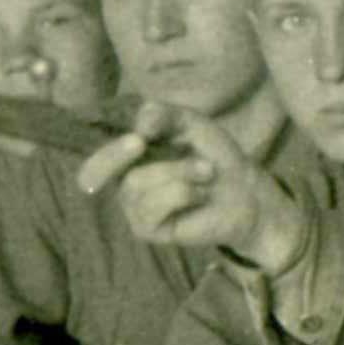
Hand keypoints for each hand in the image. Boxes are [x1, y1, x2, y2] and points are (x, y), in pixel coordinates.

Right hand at [80, 106, 303, 272]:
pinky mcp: (146, 229)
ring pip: (136, 182)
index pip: (99, 151)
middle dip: (114, 155)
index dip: (106, 148)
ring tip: (205, 172)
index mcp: (128, 155)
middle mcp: (124, 180)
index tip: (136, 139)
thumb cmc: (214, 154)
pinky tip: (199, 194)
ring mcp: (133, 207)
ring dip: (179, 171)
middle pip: (99, 169)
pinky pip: (153, 205)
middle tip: (138, 142)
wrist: (244, 189)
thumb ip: (163, 115)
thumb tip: (139, 126)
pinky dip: (183, 193)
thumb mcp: (189, 123)